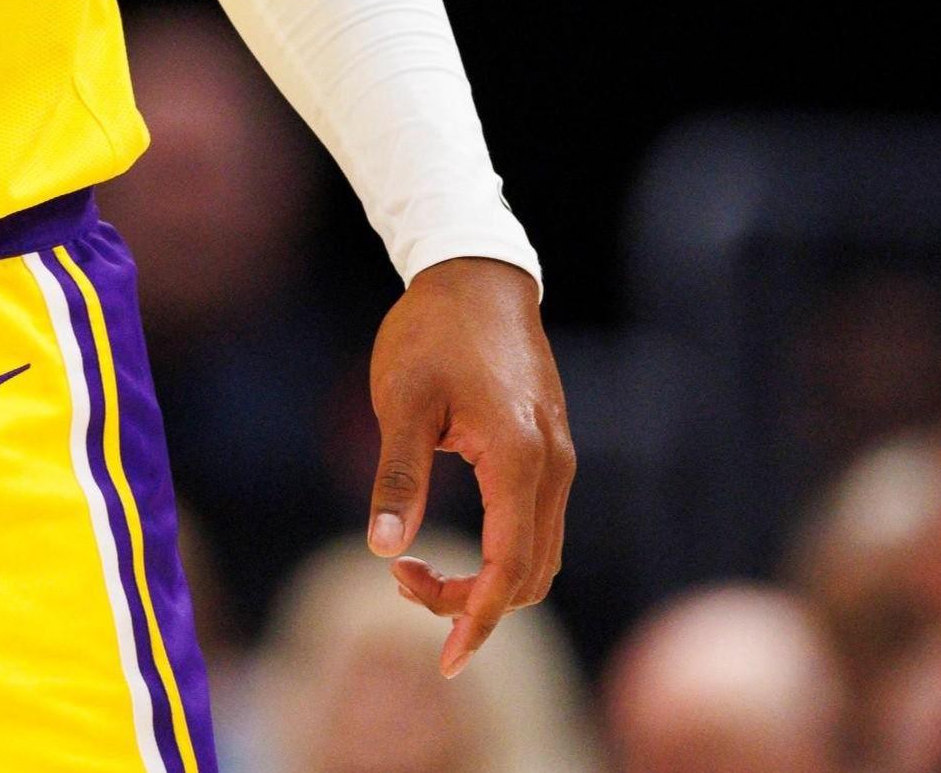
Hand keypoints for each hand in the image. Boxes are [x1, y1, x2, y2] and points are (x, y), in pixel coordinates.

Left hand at [366, 256, 571, 678]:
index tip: (446, 663)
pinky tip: (449, 545)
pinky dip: (500, 554)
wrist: (477, 276)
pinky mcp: (550, 451)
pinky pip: (536, 527)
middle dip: (470, 603)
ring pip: (538, 557)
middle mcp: (552, 468)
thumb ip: (397, 477)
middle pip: (529, 576)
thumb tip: (382, 549)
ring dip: (485, 581)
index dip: (477, 621)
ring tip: (412, 566)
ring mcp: (558, 460)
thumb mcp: (400, 402)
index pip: (508, 570)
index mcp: (518, 459)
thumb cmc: (432, 332)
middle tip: (400, 581)